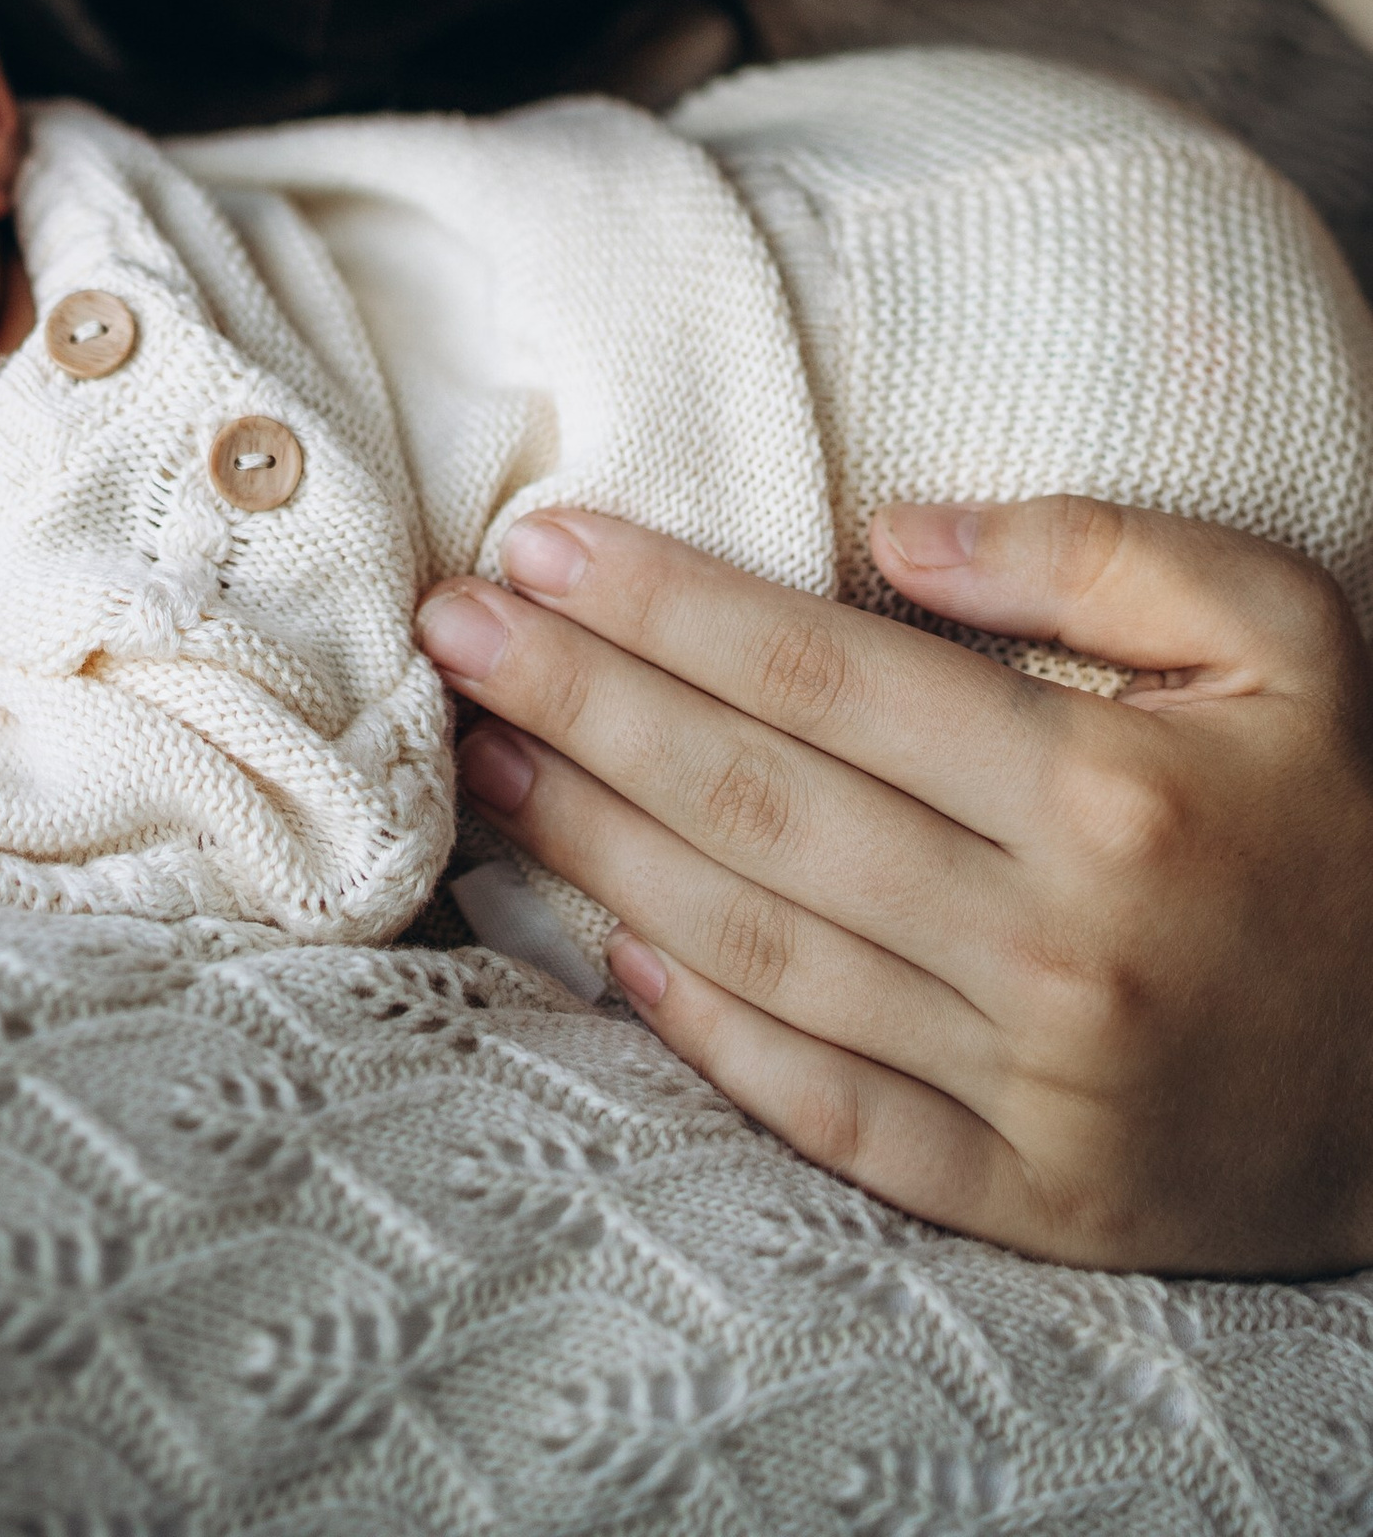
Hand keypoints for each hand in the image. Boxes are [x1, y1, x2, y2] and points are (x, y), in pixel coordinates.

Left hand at [419, 496, 1372, 1271]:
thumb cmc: (1350, 817)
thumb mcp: (1285, 633)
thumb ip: (1095, 552)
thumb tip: (885, 531)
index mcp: (1107, 791)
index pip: (819, 678)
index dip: (662, 606)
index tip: (538, 547)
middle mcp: (1055, 946)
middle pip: (756, 803)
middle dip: (581, 703)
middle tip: (451, 632)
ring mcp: (1035, 1091)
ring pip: (761, 950)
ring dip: (598, 850)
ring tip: (486, 759)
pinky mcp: (1031, 1203)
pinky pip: (830, 1114)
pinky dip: (710, 1036)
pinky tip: (607, 951)